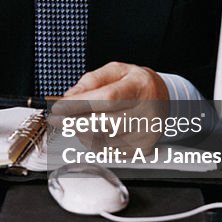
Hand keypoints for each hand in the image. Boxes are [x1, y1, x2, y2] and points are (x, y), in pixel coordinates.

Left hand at [53, 62, 167, 155]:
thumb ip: (91, 80)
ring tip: (77, 122)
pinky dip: (93, 142)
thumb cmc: (136, 84)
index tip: (58, 107)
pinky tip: (92, 131)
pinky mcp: (142, 149)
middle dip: (72, 122)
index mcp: (140, 87)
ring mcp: (146, 134)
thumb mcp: (116, 70)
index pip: (108, 98)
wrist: (164, 99)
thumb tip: (70, 96)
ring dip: (81, 133)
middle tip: (57, 119)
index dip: (79, 105)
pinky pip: (108, 151)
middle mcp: (147, 112)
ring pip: (102, 140)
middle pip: (103, 123)